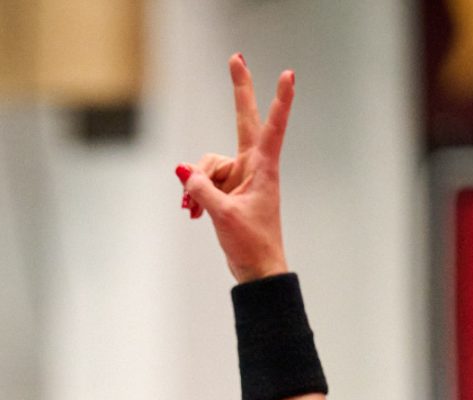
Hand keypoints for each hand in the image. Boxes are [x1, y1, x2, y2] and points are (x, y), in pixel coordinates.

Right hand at [177, 54, 293, 282]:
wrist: (256, 269)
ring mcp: (239, 177)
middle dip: (238, 91)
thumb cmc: (251, 242)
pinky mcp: (228, 191)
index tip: (288, 75)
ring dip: (196, 186)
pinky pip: (204, 182)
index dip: (279, 100)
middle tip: (235, 58)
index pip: (272, 126)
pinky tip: (191, 211)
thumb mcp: (223, 214)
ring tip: (192, 210)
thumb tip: (184, 172)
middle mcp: (252, 166)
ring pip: (208, 166)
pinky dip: (195, 195)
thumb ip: (202, 188)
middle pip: (242, 121)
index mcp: (263, 167)